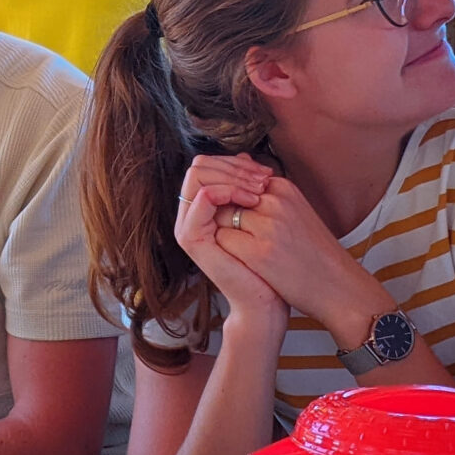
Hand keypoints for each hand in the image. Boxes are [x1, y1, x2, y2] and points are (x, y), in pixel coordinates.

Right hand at [174, 160, 285, 336]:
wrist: (265, 300)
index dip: (237, 163)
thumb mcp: (258, 216)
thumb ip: (246, 187)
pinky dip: (227, 191)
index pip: (207, 164)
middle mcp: (191, 214)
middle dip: (234, 166)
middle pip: (199, 165)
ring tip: (259, 192)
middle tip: (263, 181)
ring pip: (198, 175)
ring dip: (232, 177)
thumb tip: (246, 154)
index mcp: (204, 208)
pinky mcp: (191, 238)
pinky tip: (251, 200)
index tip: (266, 175)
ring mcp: (188, 225)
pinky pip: (202, 198)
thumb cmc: (267, 264)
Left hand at [195, 161, 384, 338]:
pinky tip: (239, 260)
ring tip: (238, 247)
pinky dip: (224, 249)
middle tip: (231, 234)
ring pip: (219, 216)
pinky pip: (223, 240)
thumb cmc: (313, 251)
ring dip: (220, 230)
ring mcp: (267, 225)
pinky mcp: (259, 251)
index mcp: (282, 187)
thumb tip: (239, 162)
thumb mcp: (294, 209)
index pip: (234, 180)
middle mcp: (275, 200)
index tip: (234, 219)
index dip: (227, 200)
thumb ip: (265, 191)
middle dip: (219, 213)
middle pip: (224, 196)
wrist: (337, 285)